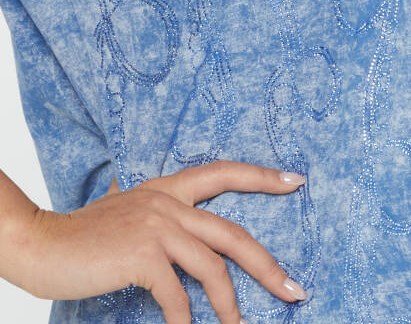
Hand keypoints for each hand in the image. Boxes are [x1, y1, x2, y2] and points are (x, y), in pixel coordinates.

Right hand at [14, 160, 308, 323]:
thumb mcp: (130, 213)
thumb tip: (186, 236)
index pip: (223, 173)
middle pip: (232, 233)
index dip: (261, 176)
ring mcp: (156, 225)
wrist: (44, 243)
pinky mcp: (142, 254)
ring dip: (231, 305)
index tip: (295, 180)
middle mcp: (167, 201)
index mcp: (167, 188)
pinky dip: (187, 321)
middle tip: (295, 290)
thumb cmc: (86, 236)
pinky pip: (178, 295)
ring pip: (213, 267)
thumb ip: (159, 215)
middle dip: (268, 265)